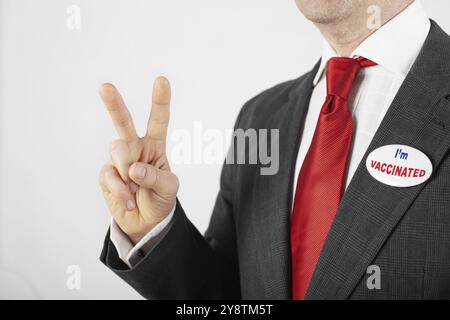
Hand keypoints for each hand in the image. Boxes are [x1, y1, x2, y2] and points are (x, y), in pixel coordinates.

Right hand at [98, 77, 178, 243]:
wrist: (145, 221)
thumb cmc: (160, 198)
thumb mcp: (169, 188)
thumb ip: (155, 176)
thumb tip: (132, 169)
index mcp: (155, 145)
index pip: (158, 120)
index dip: (160, 101)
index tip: (161, 80)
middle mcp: (135, 148)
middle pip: (124, 121)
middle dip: (114, 104)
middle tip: (105, 87)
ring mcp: (119, 160)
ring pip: (117, 149)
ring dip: (126, 167)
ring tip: (134, 186)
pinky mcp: (106, 175)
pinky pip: (110, 175)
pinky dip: (121, 190)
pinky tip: (128, 200)